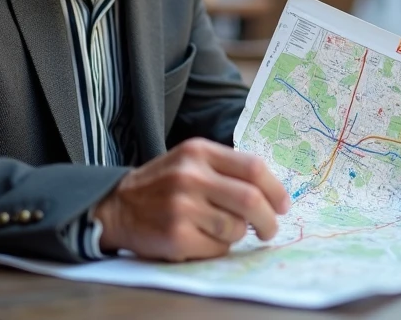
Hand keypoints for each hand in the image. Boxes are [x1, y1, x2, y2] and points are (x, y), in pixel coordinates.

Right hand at [93, 138, 289, 261]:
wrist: (116, 207)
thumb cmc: (162, 184)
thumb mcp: (190, 160)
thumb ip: (226, 168)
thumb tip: (272, 192)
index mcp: (198, 151)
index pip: (253, 167)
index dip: (276, 189)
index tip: (283, 205)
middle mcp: (190, 176)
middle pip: (250, 199)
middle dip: (268, 219)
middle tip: (271, 229)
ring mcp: (182, 207)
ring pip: (236, 227)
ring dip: (238, 234)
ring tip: (223, 231)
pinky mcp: (175, 236)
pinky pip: (218, 248)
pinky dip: (219, 248)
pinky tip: (203, 240)